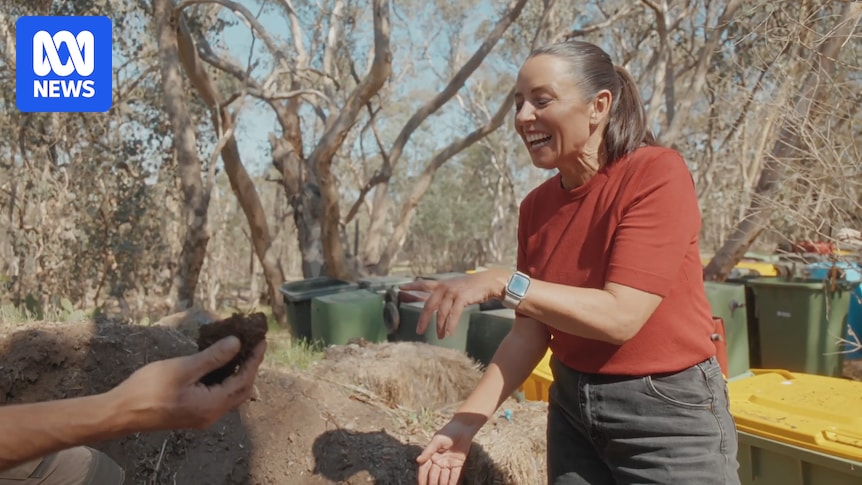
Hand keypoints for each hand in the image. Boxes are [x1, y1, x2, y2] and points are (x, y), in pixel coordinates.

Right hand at [109, 336, 265, 431]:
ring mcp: (202, 416)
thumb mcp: (183, 368)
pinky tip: (220, 365)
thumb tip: (236, 344)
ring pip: (230, 395)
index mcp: (212, 405)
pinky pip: (218, 397)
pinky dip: (224, 380)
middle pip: (241, 390)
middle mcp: (211, 415)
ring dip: (238, 374)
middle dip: (250, 367)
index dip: (254, 359)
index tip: (261, 340)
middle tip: (254, 345)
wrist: (121, 412)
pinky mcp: (192, 413)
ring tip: (240, 352)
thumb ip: (213, 358)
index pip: (244, 380)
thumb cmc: (149, 389)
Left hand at [400, 268, 509, 338]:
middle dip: (423, 319)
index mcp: (441, 284)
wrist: (488, 282)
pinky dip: (450, 325)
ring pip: (441, 312)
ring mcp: (453, 292)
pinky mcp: (462, 297)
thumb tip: (433, 305)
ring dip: (440, 326)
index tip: (400, 288)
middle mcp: (444, 287)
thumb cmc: (471, 287)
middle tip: (419, 331)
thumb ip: (443, 295)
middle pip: (429, 305)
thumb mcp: (454, 287)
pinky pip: (454, 314)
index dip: (411, 286)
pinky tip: (449, 333)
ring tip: (440, 336)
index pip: (423, 284)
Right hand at [417, 413, 484, 484]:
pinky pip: (454, 476)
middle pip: (434, 475)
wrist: (463, 428)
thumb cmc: (448, 432)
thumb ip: (428, 451)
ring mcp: (448, 463)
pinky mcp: (458, 464)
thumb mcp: (437, 440)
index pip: (424, 469)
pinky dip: (452, 482)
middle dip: (432, 483)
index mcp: (431, 455)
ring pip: (443, 477)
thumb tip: (418, 461)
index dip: (422, 478)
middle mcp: (439, 461)